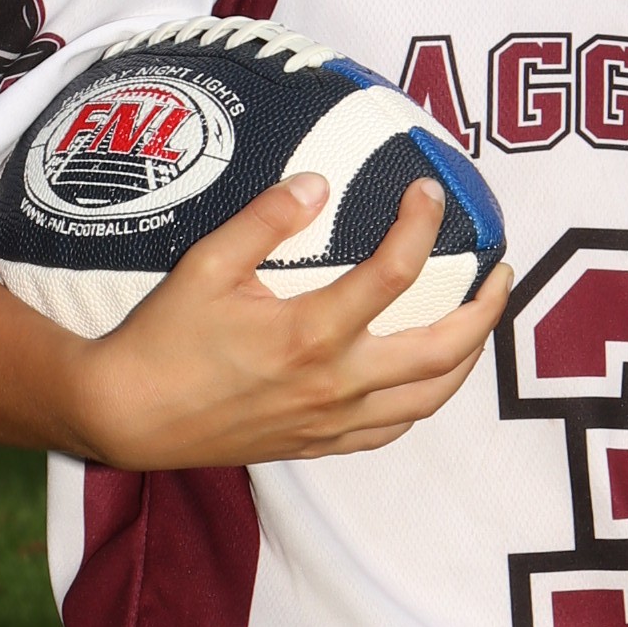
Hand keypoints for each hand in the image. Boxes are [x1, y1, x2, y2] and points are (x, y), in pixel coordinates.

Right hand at [0, 171, 509, 472]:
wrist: (128, 417)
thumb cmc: (162, 337)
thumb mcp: (206, 264)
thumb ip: (266, 219)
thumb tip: (321, 181)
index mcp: (312, 334)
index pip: (395, 273)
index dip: (420, 225)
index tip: (429, 191)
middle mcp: (336, 384)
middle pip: (444, 349)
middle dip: (485, 307)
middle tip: (499, 269)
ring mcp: (333, 422)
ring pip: (431, 397)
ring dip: (467, 357)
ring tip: (479, 319)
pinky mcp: (320, 445)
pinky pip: (393, 429)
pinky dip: (424, 400)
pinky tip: (427, 376)